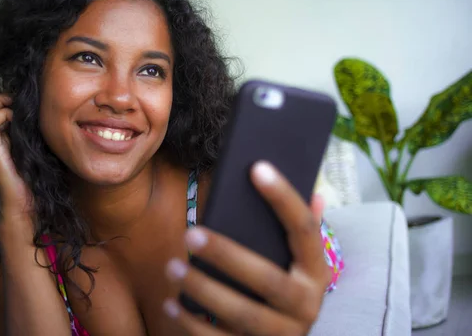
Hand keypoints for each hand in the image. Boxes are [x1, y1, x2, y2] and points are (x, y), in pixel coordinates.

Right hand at [0, 94, 33, 225]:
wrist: (26, 205)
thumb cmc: (36, 183)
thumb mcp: (41, 153)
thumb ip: (40, 139)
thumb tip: (54, 121)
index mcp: (6, 141)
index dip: (7, 101)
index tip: (26, 101)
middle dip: (1, 98)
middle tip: (18, 100)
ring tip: (16, 107)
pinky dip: (2, 114)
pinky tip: (16, 120)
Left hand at [163, 161, 329, 334]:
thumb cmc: (284, 290)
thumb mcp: (299, 264)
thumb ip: (302, 231)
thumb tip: (315, 193)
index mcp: (316, 272)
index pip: (305, 229)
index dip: (284, 197)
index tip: (257, 167)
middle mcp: (306, 305)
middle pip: (267, 278)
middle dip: (227, 255)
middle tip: (190, 235)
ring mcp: (282, 334)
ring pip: (242, 313)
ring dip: (203, 289)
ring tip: (172, 267)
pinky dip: (192, 324)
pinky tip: (171, 304)